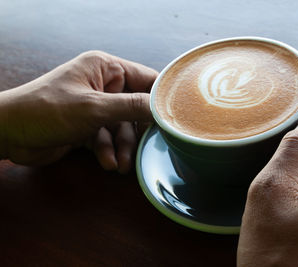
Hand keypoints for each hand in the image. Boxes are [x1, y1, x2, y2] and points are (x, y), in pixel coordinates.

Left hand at [0, 51, 157, 172]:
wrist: (9, 133)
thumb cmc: (48, 110)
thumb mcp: (95, 108)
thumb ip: (132, 107)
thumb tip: (164, 109)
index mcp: (106, 68)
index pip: (146, 78)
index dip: (161, 98)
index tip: (177, 117)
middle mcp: (104, 85)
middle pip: (137, 108)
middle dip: (138, 132)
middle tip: (148, 148)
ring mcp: (96, 106)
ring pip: (123, 127)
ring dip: (123, 147)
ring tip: (121, 165)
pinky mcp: (88, 126)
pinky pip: (108, 137)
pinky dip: (108, 150)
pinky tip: (106, 162)